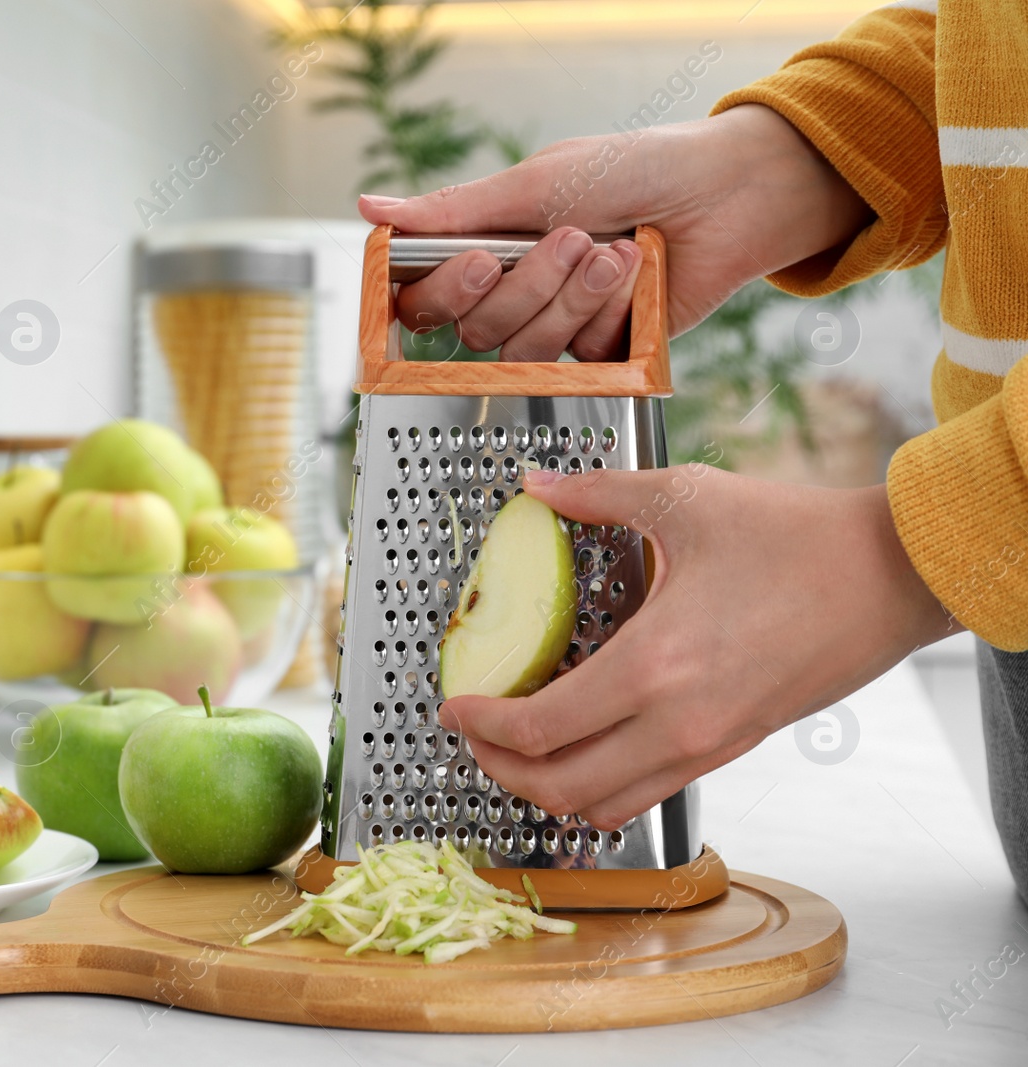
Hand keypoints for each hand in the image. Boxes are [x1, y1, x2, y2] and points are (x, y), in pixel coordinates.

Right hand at [358, 104, 872, 359]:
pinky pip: (578, 357)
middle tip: (571, 237)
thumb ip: (455, 210)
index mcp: (486, 246)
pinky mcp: (600, 354)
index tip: (476, 263)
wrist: (726, 195)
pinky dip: (609, 312)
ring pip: (522, 347)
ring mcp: (556, 326)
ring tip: (614, 253)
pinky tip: (636, 277)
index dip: (439, 292)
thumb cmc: (636, 169)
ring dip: (571, 296)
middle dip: (526, 284)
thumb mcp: (538, 182)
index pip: (424, 295)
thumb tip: (371, 208)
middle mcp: (513, 291)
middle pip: (473, 328)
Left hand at [439, 465, 953, 829]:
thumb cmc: (799, 536)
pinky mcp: (735, 747)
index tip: (453, 705)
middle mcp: (679, 723)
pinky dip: (599, 785)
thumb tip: (537, 483)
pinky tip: (582, 742)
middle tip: (470, 734)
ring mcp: (710, 745)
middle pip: (558, 787)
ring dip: (546, 787)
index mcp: (655, 666)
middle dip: (498, 769)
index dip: (481, 726)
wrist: (895, 575)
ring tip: (516, 746)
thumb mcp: (685, 497)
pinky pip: (648, 792)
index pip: (540, 728)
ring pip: (603, 805)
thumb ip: (597, 493)